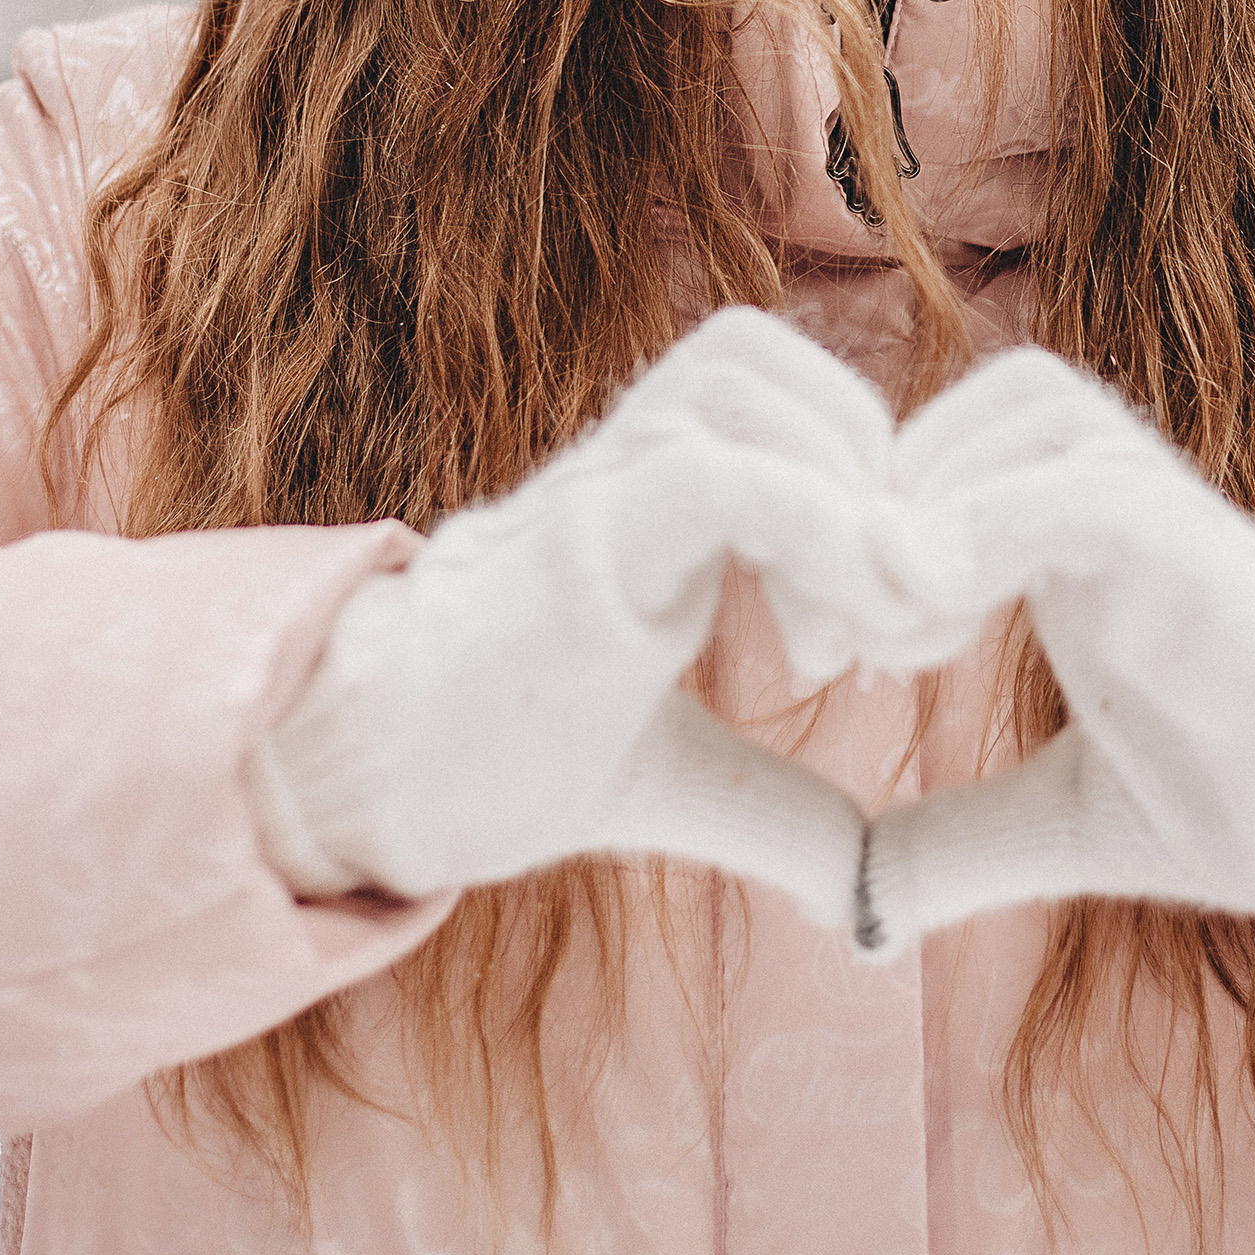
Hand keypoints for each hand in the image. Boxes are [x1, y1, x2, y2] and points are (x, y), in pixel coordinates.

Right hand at [248, 309, 945, 917]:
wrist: (366, 779)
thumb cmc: (502, 753)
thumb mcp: (676, 776)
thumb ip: (778, 809)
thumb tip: (865, 891)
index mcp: (657, 481)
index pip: (788, 391)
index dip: (865, 476)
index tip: (889, 625)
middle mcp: (626, 454)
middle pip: (776, 363)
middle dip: (867, 476)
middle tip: (880, 630)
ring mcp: (594, 484)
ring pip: (751, 393)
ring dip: (840, 507)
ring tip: (832, 649)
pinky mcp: (576, 537)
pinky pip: (719, 477)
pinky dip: (810, 532)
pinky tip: (823, 649)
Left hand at [856, 348, 1254, 955]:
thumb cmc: (1230, 790)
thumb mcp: (1058, 822)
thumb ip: (952, 843)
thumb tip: (856, 908)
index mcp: (1060, 530)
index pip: (923, 448)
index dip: (844, 523)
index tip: (813, 649)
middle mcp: (1105, 490)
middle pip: (947, 411)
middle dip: (862, 513)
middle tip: (836, 645)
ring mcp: (1159, 508)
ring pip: (1012, 418)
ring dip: (921, 516)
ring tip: (897, 645)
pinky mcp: (1199, 549)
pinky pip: (1079, 491)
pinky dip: (989, 528)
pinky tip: (932, 620)